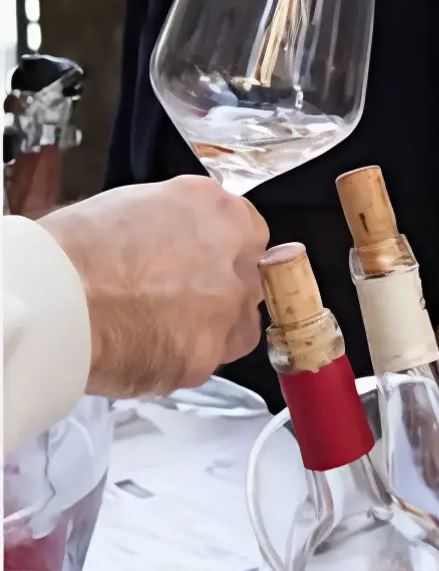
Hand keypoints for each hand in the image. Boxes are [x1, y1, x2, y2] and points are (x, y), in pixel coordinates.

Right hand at [42, 176, 268, 397]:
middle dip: (219, 296)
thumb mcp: (141, 206)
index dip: (222, 257)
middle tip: (176, 305)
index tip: (201, 269)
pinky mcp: (205, 357)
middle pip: (248, 282)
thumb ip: (181, 224)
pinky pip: (200, 364)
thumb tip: (181, 241)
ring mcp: (227, 309)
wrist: (57, 298)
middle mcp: (237, 258)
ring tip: (159, 334)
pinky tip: (139, 354)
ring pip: (237, 329)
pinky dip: (174, 364)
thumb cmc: (80, 248)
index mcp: (221, 213)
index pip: (248, 236)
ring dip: (210, 334)